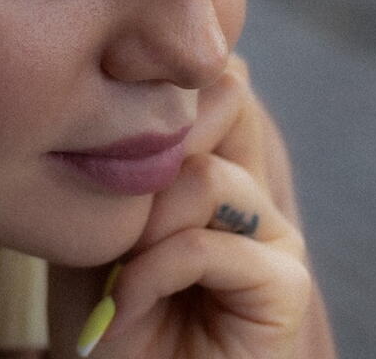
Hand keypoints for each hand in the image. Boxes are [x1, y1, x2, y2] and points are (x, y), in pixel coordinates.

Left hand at [50, 56, 325, 357]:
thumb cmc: (94, 297)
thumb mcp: (90, 207)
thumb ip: (116, 148)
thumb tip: (122, 87)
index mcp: (208, 152)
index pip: (201, 76)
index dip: (147, 85)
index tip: (92, 121)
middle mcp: (247, 179)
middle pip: (222, 98)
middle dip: (149, 145)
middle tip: (108, 200)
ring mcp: (271, 229)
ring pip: (202, 177)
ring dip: (142, 224)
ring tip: (112, 265)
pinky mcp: (285, 283)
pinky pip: (208, 245)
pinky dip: (153, 272)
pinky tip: (125, 300)